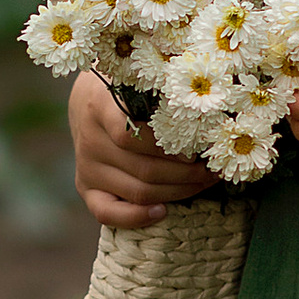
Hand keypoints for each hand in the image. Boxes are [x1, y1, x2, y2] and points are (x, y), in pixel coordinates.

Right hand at [69, 68, 214, 227]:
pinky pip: (108, 213)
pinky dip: (136, 217)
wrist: (89, 100)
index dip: (168, 148)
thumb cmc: (126, 88)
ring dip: (177, 191)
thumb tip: (207, 114)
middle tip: (213, 170)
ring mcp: (86, 167)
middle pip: (144, 169)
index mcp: (99, 107)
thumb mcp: (138, 80)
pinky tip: (163, 212)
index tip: (198, 147)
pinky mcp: (85, 187)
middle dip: (187, 173)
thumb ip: (162, 93)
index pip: (131, 136)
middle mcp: (89, 140)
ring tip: (203, 183)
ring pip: (137, 192)